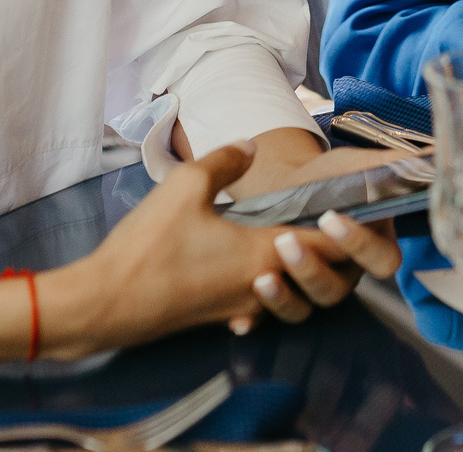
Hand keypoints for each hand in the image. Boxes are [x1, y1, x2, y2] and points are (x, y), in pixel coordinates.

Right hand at [33, 141, 402, 357]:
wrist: (104, 304)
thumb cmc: (148, 248)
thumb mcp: (186, 186)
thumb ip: (225, 160)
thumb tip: (250, 146)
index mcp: (264, 255)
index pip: (329, 245)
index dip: (351, 226)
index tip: (359, 204)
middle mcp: (261, 287)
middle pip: (324, 280)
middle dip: (338, 253)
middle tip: (337, 222)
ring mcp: (239, 307)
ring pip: (294, 296)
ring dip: (303, 273)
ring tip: (295, 241)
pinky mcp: (216, 316)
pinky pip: (259, 305)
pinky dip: (268, 292)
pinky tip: (254, 276)